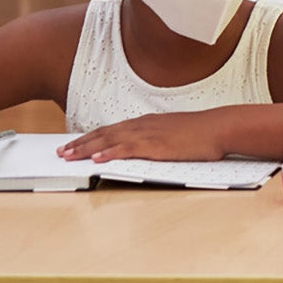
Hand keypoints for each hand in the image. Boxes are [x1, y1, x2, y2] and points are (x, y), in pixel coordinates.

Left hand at [61, 110, 234, 163]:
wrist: (220, 127)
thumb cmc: (203, 133)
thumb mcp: (175, 134)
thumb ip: (158, 140)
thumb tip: (146, 150)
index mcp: (147, 123)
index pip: (112, 130)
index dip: (91, 137)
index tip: (75, 144)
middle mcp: (143, 126)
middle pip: (105, 133)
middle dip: (80, 143)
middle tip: (61, 152)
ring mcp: (148, 134)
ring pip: (110, 140)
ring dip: (87, 148)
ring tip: (69, 156)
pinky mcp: (156, 145)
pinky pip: (127, 149)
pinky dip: (110, 152)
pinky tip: (97, 158)